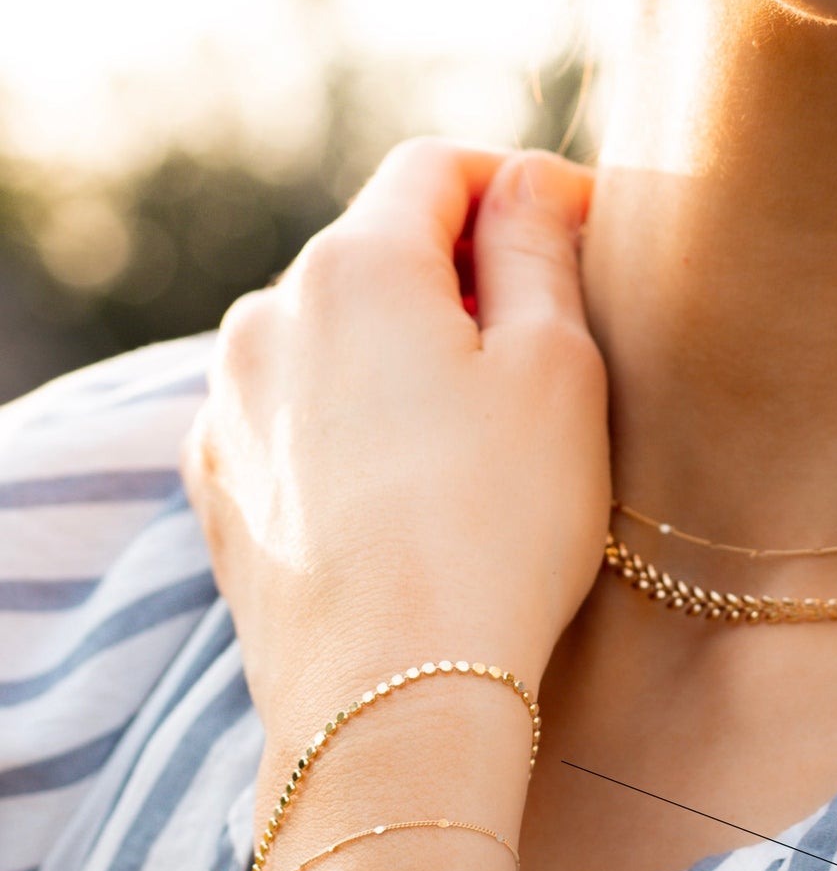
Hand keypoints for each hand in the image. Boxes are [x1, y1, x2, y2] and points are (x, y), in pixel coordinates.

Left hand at [179, 139, 609, 756]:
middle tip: (546, 335)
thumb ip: (539, 246)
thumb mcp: (555, 365)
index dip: (518, 183)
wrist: (394, 702)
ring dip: (406, 344)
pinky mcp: (222, 484)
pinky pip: (297, 409)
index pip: (435, 168)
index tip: (579, 228)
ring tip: (478, 425)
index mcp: (354, 268)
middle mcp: (267, 317)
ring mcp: (230, 405)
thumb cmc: (500, 526)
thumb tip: (529, 180)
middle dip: (463, 267)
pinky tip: (410, 479)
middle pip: (378, 247)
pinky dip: (355, 413)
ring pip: (334, 330)